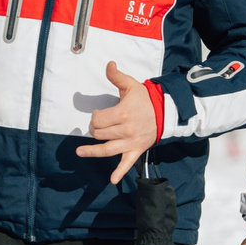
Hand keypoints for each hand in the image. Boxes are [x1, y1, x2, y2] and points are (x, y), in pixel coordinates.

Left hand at [76, 62, 157, 183]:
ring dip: (92, 152)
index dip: (95, 116)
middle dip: (95, 129)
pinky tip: (112, 180)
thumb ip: (116, 76)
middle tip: (99, 125)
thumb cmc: (146, 99)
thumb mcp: (131, 85)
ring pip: (106, 150)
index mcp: (122, 113)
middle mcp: (125, 130)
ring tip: (80, 152)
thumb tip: (109, 64)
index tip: (99, 114)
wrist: (165, 112)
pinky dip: (119, 173)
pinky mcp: (136, 150)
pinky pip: (127, 164)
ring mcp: (130, 142)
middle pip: (99, 134)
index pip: (98, 119)